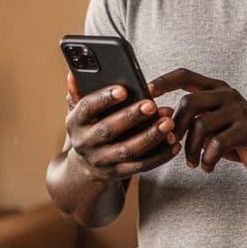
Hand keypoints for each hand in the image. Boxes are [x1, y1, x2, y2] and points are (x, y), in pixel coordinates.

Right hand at [64, 73, 179, 180]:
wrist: (85, 166)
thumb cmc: (89, 127)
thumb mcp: (80, 111)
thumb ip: (79, 93)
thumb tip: (73, 74)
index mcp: (75, 122)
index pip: (86, 108)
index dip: (103, 98)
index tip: (123, 89)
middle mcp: (85, 143)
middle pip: (108, 130)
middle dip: (131, 117)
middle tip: (152, 105)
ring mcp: (102, 160)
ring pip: (127, 150)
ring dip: (149, 137)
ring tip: (168, 123)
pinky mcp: (118, 173)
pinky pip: (141, 166)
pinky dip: (159, 156)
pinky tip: (174, 143)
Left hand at [148, 68, 246, 175]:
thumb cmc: (236, 138)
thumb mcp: (212, 124)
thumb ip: (192, 119)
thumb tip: (160, 121)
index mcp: (216, 88)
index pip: (185, 76)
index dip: (164, 81)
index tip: (146, 91)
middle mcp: (227, 94)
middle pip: (189, 103)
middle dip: (176, 128)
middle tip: (173, 146)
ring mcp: (238, 110)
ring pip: (200, 125)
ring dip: (190, 149)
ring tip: (191, 162)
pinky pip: (216, 143)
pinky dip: (207, 159)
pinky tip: (207, 167)